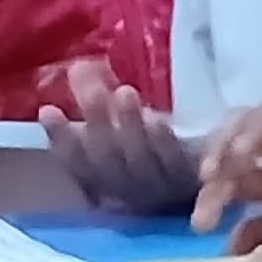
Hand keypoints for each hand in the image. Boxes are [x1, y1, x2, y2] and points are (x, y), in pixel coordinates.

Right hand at [39, 61, 201, 212]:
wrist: (213, 187)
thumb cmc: (158, 152)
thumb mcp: (124, 131)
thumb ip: (102, 104)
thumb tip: (80, 68)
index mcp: (104, 184)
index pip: (75, 164)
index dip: (59, 139)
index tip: (47, 109)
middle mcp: (127, 193)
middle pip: (106, 159)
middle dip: (96, 120)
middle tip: (89, 85)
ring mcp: (160, 190)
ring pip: (137, 160)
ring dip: (128, 125)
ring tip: (124, 92)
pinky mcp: (192, 182)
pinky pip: (173, 163)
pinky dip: (161, 141)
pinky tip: (156, 118)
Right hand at [190, 94, 261, 249]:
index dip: (254, 126)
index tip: (239, 156)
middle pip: (246, 136)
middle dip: (220, 153)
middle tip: (207, 182)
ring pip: (238, 177)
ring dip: (215, 195)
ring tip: (203, 225)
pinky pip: (252, 224)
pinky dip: (238, 237)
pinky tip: (234, 254)